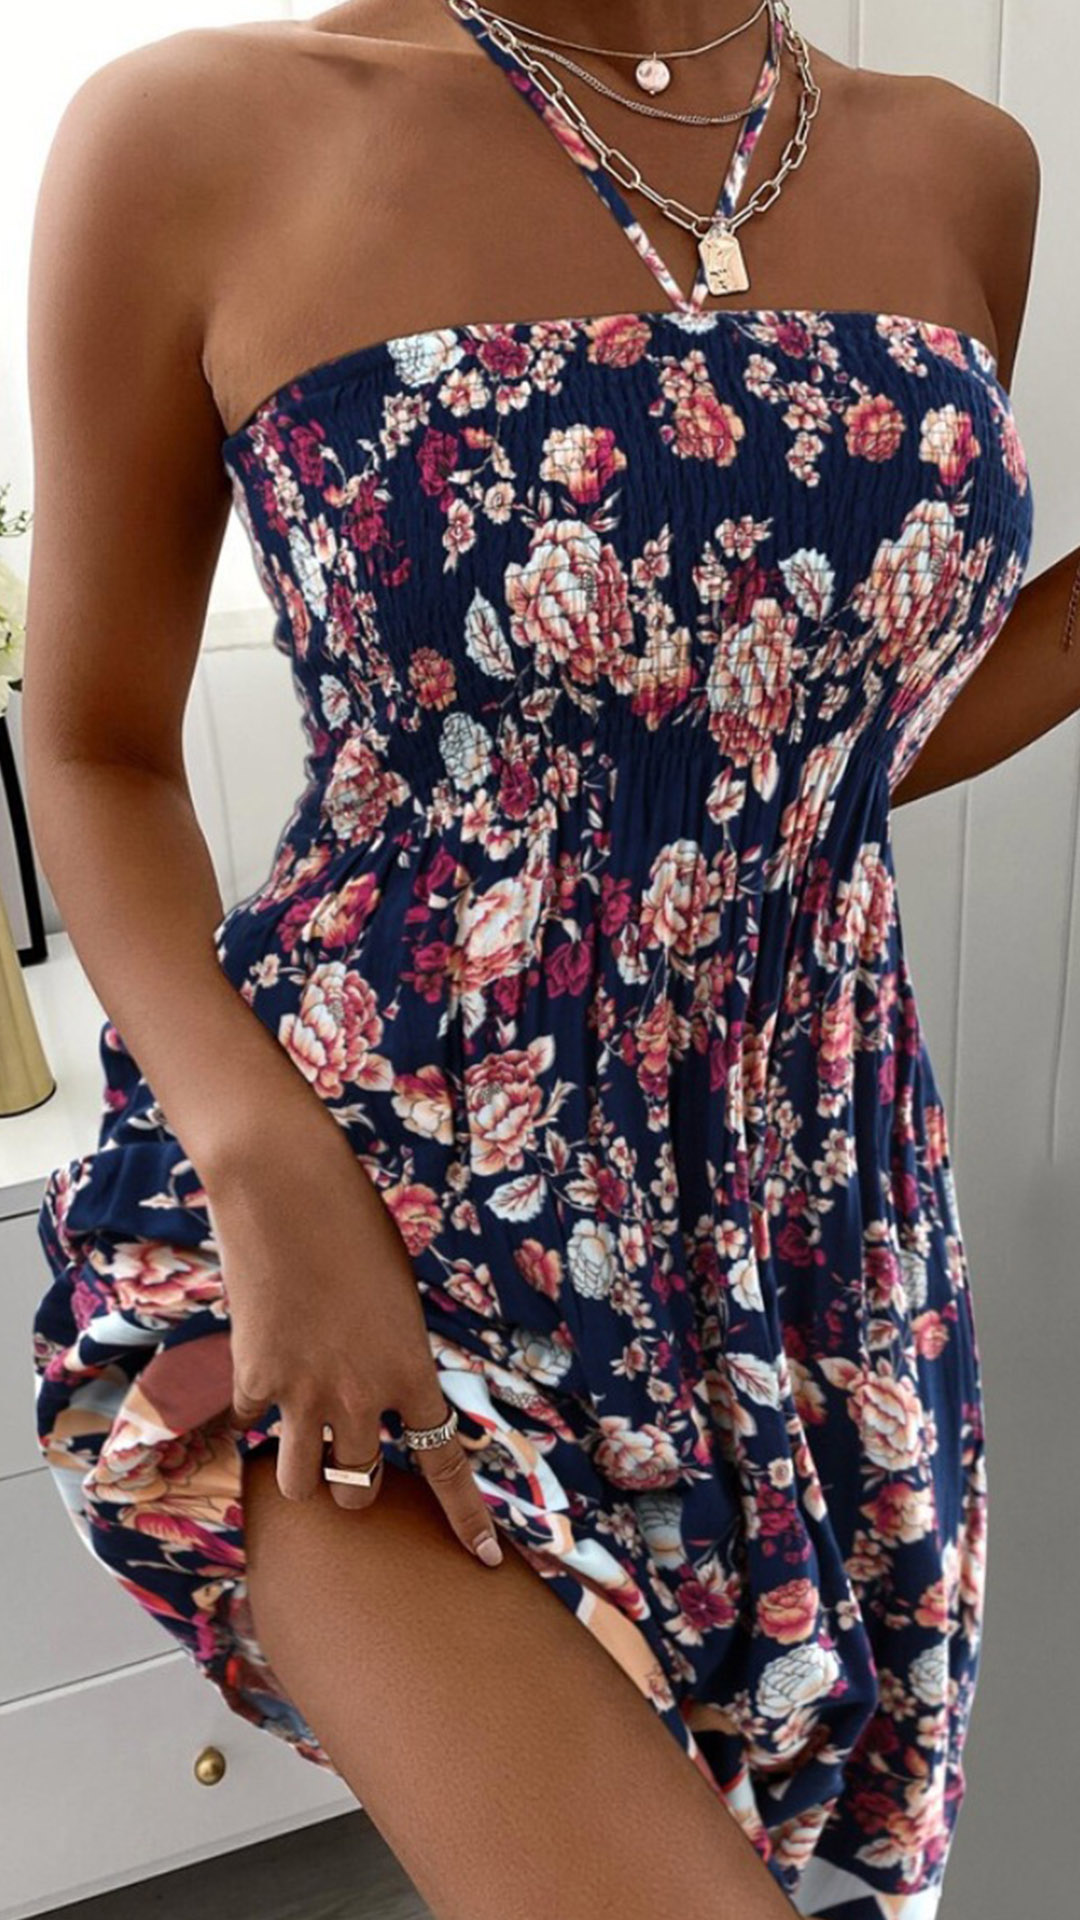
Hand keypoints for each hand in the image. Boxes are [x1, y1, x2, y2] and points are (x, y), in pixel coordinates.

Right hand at [202, 1102, 502, 1566]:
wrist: (286, 1188)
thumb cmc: (353, 1225)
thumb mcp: (395, 1294)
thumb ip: (394, 1352)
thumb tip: (383, 1388)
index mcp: (411, 1370)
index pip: (447, 1465)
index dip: (468, 1519)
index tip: (486, 1561)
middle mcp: (359, 1396)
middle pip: (361, 1489)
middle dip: (355, 1483)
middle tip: (345, 1454)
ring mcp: (300, 1393)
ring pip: (303, 1483)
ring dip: (303, 1468)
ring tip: (297, 1431)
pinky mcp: (251, 1378)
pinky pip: (250, 1425)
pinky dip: (251, 1411)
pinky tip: (253, 1370)